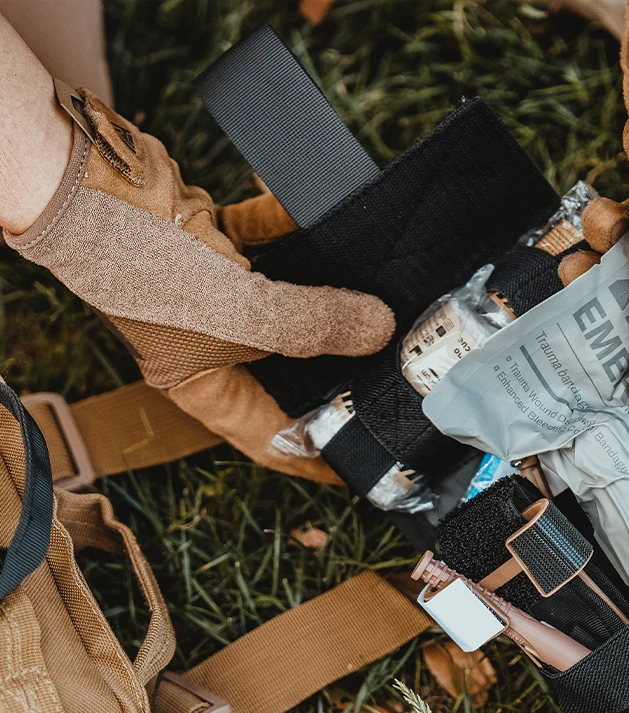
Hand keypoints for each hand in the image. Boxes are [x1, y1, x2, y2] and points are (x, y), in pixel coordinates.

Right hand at [3, 86, 394, 479]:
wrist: (80, 177)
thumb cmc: (142, 266)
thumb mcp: (243, 315)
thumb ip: (316, 324)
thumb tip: (380, 328)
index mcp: (201, 384)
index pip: (269, 436)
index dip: (312, 454)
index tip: (359, 461)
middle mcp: (206, 341)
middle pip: (287, 367)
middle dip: (335, 370)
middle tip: (390, 375)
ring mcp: (210, 287)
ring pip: (285, 300)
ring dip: (327, 294)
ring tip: (383, 304)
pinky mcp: (213, 237)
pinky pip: (269, 237)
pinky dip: (293, 226)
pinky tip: (330, 218)